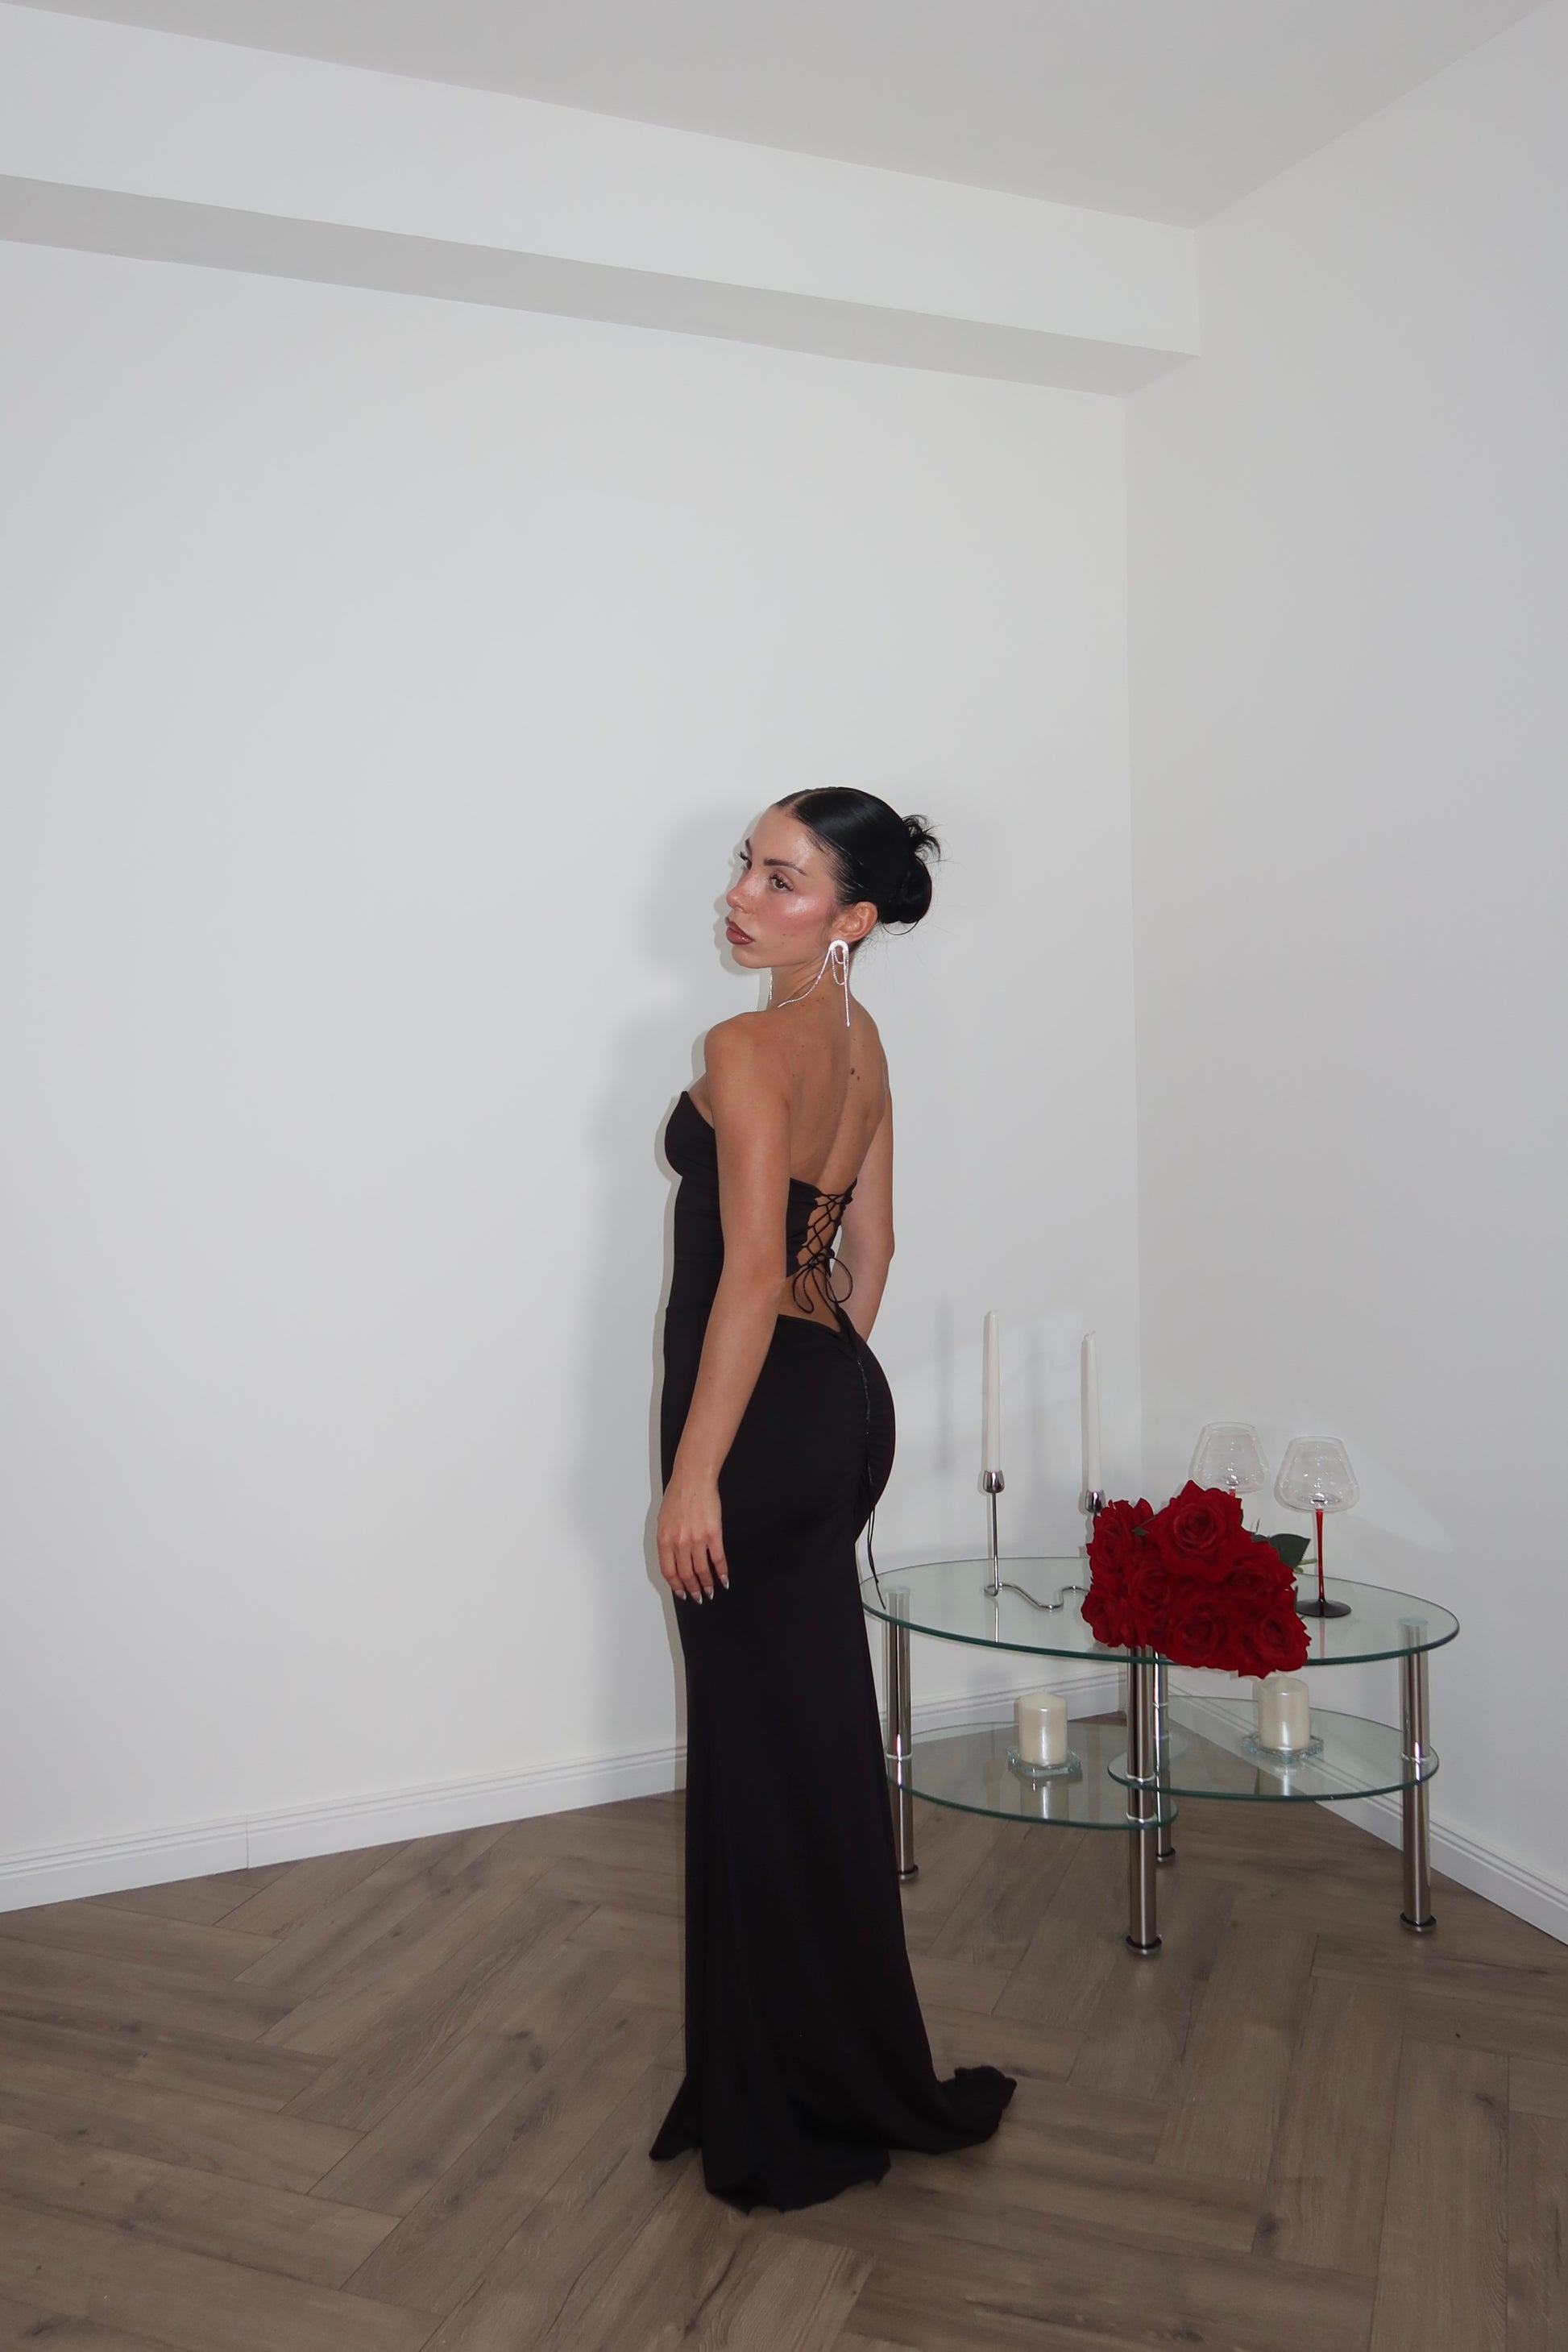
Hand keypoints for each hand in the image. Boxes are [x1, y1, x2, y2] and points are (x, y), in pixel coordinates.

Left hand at [657, 1470, 727, 1602]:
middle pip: (685, 1574)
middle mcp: (679, 1543)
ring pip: (702, 1570)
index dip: (675, 1586)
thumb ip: (667, 1540)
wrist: (693, 1479)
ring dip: (707, 1584)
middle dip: (692, 1589)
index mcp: (664, 1539)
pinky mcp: (713, 1534)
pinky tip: (724, 1579)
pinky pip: (718, 1559)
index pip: (669, 1571)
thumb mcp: (663, 1520)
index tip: (681, 1593)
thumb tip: (672, 1559)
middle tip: (698, 1596)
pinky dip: (722, 1572)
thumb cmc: (678, 1495)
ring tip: (710, 1590)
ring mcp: (697, 1539)